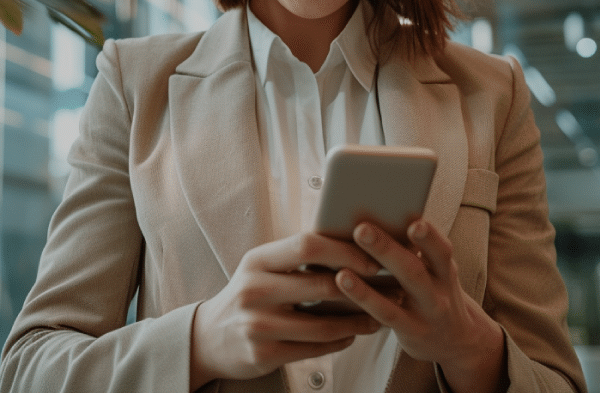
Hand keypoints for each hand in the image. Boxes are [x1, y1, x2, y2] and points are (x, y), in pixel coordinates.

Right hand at [189, 232, 382, 389]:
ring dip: (358, 321)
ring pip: (323, 324)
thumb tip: (351, 245)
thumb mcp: (261, 269)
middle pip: (321, 284)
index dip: (345, 250)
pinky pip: (314, 348)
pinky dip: (339, 340)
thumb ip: (295, 258)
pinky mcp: (264, 354)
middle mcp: (254, 290)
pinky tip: (352, 334)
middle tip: (390, 289)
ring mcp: (258, 324)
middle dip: (362, 287)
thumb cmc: (248, 297)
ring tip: (378, 317)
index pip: (307, 245)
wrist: (209, 337)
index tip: (373, 258)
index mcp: (257, 260)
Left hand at [334, 219, 507, 392]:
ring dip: (368, 283)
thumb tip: (380, 210)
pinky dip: (364, 299)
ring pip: (395, 298)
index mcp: (444, 269)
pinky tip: (343, 284)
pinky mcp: (410, 331)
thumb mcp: (436, 270)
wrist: (457, 338)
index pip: (441, 250)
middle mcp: (438, 291)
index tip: (414, 222)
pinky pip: (385, 314)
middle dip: (387, 249)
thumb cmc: (435, 292)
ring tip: (342, 269)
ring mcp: (425, 313)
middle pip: (414, 271)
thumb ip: (417, 249)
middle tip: (361, 230)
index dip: (430, 237)